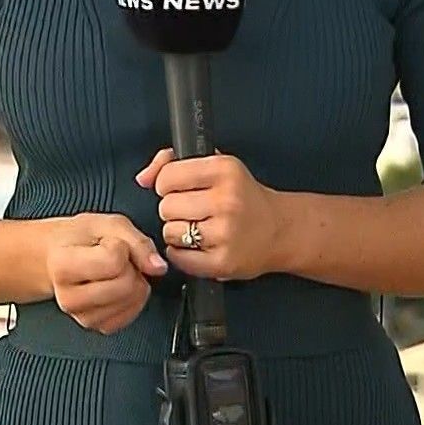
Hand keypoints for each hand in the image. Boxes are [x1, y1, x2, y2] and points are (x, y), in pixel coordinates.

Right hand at [43, 213, 168, 334]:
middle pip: (126, 285)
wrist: (58, 258)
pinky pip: (132, 315)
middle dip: (130, 266)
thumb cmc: (80, 239)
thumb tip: (158, 267)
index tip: (107, 243)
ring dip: (133, 282)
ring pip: (131, 301)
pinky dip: (133, 298)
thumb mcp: (108, 224)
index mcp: (63, 266)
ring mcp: (83, 317)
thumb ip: (137, 242)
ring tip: (114, 272)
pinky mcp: (98, 327)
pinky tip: (118, 287)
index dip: (120, 246)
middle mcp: (68, 298)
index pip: (114, 261)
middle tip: (114, 258)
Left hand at [136, 148, 286, 281]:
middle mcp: (227, 200)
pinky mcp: (223, 262)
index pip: (167, 177)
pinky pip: (178, 257)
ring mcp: (226, 233)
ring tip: (199, 229)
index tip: (181, 189)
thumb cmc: (243, 196)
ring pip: (170, 232)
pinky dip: (182, 254)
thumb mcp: (216, 165)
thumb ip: (172, 162)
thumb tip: (143, 178)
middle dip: (174, 210)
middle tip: (194, 211)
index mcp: (224, 170)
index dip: (168, 185)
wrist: (280, 229)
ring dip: (178, 233)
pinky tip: (199, 246)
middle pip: (166, 207)